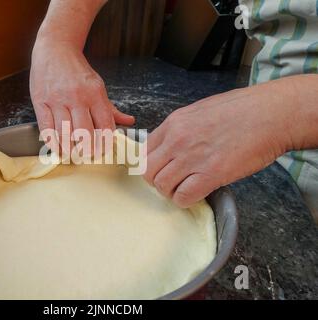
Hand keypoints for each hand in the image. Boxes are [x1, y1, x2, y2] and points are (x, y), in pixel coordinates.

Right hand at [30, 40, 133, 152]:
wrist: (55, 49)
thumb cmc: (77, 70)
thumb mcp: (98, 85)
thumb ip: (111, 108)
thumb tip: (129, 121)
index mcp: (95, 93)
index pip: (104, 124)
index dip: (105, 142)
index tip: (104, 151)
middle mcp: (76, 97)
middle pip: (84, 133)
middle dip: (88, 150)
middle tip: (88, 157)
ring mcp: (57, 100)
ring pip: (64, 133)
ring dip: (69, 149)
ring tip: (73, 156)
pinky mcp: (40, 102)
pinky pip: (46, 128)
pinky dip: (52, 142)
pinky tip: (57, 148)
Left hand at [143, 81, 295, 207]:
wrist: (271, 114)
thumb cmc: (242, 109)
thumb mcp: (201, 111)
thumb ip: (181, 128)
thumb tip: (169, 145)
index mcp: (174, 123)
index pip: (143, 150)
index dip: (151, 164)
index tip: (161, 169)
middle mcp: (177, 140)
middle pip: (148, 171)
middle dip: (157, 180)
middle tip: (173, 181)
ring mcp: (192, 157)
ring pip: (162, 186)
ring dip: (172, 191)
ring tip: (187, 187)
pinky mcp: (211, 174)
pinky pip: (184, 196)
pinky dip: (186, 200)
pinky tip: (197, 193)